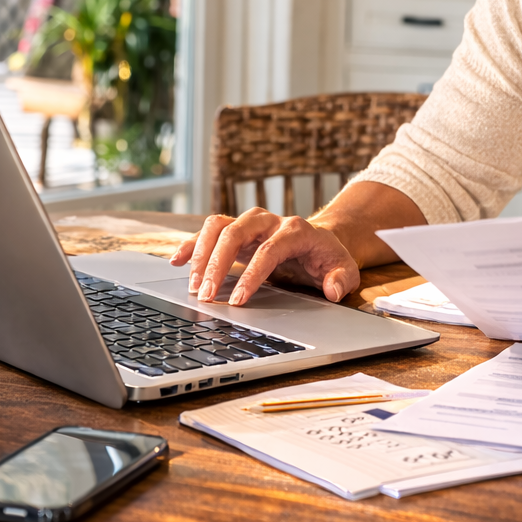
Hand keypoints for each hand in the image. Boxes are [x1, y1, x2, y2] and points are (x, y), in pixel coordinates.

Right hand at [169, 208, 361, 306]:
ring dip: (201, 255)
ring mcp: (250, 222)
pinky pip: (209, 230)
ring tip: (193, 286)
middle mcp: (269, 220)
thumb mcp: (344, 270)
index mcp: (295, 230)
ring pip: (218, 227)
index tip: (237, 301)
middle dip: (217, 265)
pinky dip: (192, 244)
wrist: (320, 240)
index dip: (251, 275)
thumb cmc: (328, 257)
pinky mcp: (237, 228)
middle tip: (206, 296)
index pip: (268, 250)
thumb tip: (331, 290)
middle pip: (235, 233)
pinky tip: (177, 260)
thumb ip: (341, 280)